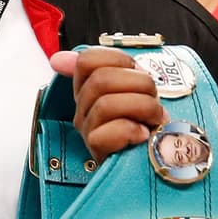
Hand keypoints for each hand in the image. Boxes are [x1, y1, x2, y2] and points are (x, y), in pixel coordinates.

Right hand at [53, 49, 163, 166]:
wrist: (158, 158)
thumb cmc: (147, 123)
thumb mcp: (131, 89)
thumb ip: (107, 69)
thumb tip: (59, 60)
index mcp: (88, 89)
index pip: (87, 61)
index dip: (118, 60)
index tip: (136, 71)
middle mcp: (83, 108)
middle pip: (102, 80)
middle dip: (140, 84)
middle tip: (155, 99)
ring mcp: (87, 129)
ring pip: (106, 104)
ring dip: (143, 107)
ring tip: (155, 118)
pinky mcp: (97, 150)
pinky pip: (110, 131)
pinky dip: (132, 130)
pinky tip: (142, 134)